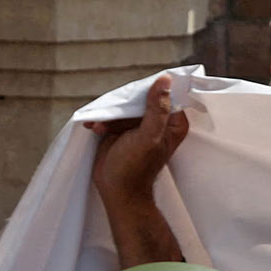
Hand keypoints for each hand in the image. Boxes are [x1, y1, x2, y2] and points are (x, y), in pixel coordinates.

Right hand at [84, 74, 189, 208]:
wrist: (116, 189)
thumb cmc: (135, 166)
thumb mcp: (148, 136)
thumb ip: (157, 109)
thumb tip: (165, 81)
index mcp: (174, 123)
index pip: (166, 94)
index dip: (148, 92)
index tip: (131, 103)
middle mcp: (160, 121)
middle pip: (142, 97)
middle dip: (123, 107)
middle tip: (111, 122)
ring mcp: (141, 124)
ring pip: (126, 105)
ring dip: (109, 115)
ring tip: (101, 129)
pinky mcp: (125, 128)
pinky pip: (114, 114)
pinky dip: (103, 120)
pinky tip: (96, 128)